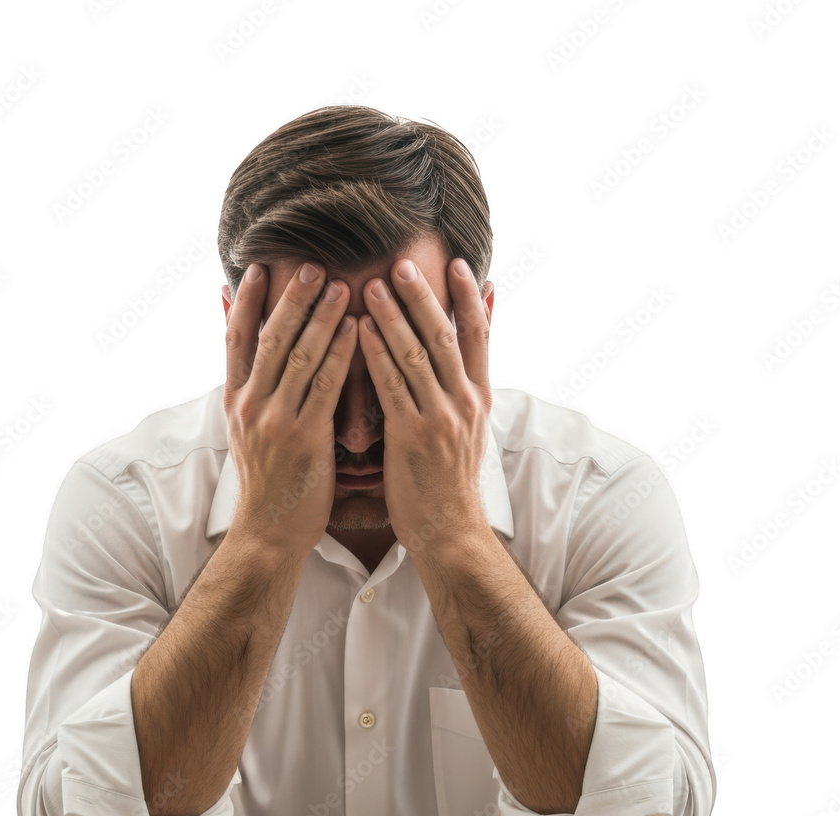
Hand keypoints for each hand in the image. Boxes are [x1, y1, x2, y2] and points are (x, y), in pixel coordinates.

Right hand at [223, 261, 357, 554]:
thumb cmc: (268, 482)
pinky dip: (340, 354)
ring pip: (298, 356)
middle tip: (311, 263)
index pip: (236, 338)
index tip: (260, 266)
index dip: (248, 300)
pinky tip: (355, 330)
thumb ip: (251, 393)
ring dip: (320, 316)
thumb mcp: (246, 434)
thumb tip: (250, 361)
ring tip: (340, 284)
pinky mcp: (303, 438)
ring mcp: (274, 420)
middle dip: (291, 298)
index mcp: (235, 400)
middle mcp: (249, 404)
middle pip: (269, 338)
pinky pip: (325, 387)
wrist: (269, 532)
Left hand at [357, 257, 493, 553]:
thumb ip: (462, 392)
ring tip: (371, 284)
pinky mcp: (413, 436)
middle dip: (424, 296)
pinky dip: (376, 355)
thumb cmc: (449, 482)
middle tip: (402, 262)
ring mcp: (441, 419)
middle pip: (445, 336)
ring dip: (393, 316)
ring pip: (417, 355)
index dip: (468, 298)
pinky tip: (360, 331)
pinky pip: (392, 387)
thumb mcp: (469, 432)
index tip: (457, 262)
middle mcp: (465, 403)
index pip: (479, 336)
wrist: (449, 530)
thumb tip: (460, 360)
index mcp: (480, 399)